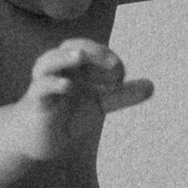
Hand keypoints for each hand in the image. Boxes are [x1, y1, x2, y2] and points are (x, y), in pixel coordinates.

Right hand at [16, 39, 153, 161]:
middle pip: (71, 47)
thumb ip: (122, 95)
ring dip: (64, 57)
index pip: (92, 50)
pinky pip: (41, 88)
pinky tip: (67, 86)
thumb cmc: (67, 114)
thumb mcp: (99, 105)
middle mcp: (58, 68)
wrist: (39, 139)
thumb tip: (152, 86)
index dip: (107, 58)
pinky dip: (52, 84)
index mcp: (74, 65)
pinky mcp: (36, 102)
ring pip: (49, 62)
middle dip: (92, 51)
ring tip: (81, 57)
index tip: (119, 78)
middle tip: (112, 62)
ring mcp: (44, 83)